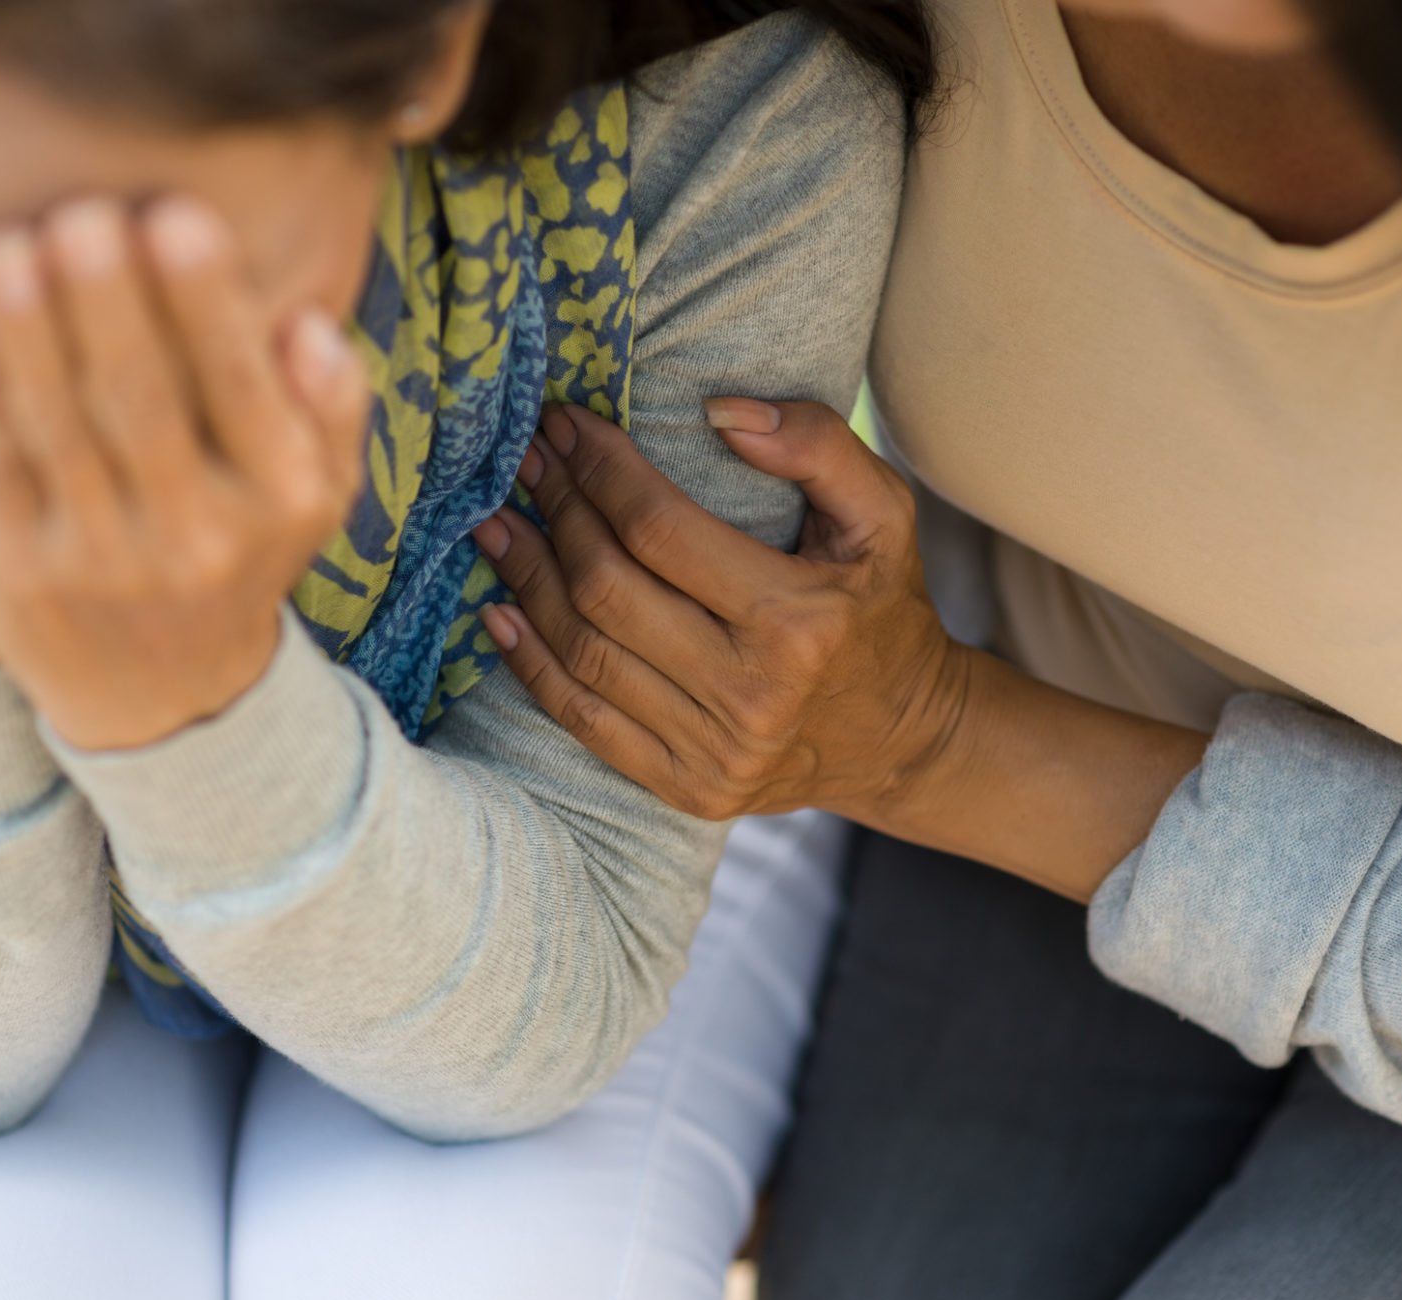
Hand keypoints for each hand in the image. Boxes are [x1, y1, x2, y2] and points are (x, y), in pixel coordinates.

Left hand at [0, 197, 367, 751]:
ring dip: (22, 335)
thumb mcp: (317, 491)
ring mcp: (102, 558)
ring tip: (0, 247)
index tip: (175, 215)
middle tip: (77, 215)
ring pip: (53, 428)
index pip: (239, 390)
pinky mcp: (18, 569)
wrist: (162, 694)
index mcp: (279, 500)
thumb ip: (331, 406)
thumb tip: (310, 325)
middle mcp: (195, 535)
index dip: (205, 306)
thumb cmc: (239, 549)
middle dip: (105, 306)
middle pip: (139, 404)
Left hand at [468, 398, 972, 824]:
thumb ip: (819, 446)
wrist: (903, 738)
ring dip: (528, 581)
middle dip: (557, 513)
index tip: (565, 424)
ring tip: (498, 524)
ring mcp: (715, 751)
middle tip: (524, 461)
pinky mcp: (688, 787)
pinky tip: (501, 615)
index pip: (661, 531)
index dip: (601, 470)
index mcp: (798, 620)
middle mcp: (751, 692)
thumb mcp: (885, 514)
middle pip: (610, 590)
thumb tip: (719, 411)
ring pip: (587, 653)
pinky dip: (533, 666)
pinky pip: (586, 722)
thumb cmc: (880, 609)